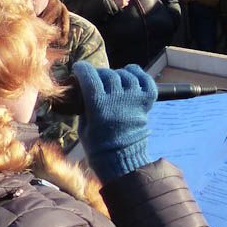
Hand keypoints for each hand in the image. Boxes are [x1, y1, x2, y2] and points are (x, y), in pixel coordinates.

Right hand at [74, 61, 156, 182]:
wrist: (122, 158)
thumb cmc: (97, 145)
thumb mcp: (83, 127)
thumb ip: (85, 107)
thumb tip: (84, 91)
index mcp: (98, 106)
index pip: (90, 77)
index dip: (82, 69)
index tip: (79, 68)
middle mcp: (118, 99)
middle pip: (108, 75)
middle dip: (98, 74)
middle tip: (95, 79)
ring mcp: (135, 99)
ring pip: (126, 75)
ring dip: (117, 74)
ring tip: (112, 80)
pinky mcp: (147, 102)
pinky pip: (146, 80)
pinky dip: (138, 74)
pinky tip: (131, 73)